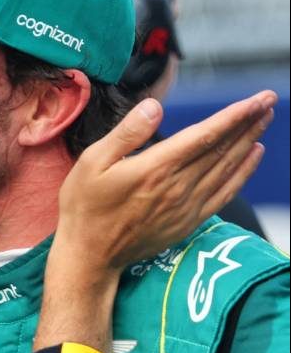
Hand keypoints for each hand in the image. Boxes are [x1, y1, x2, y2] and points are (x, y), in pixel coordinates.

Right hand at [34, 90, 275, 352]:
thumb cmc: (85, 206)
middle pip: (222, 149)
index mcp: (155, 167)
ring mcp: (186, 206)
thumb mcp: (92, 161)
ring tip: (264, 120)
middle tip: (268, 101)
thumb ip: (126, 133)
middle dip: (248, 122)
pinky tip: (253, 156)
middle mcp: (177, 186)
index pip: (205, 135)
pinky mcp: (188, 221)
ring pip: (227, 168)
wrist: (89, 255)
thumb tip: (154, 106)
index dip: (235, 115)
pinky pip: (224, 193)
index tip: (260, 98)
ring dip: (249, 142)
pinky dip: (243, 173)